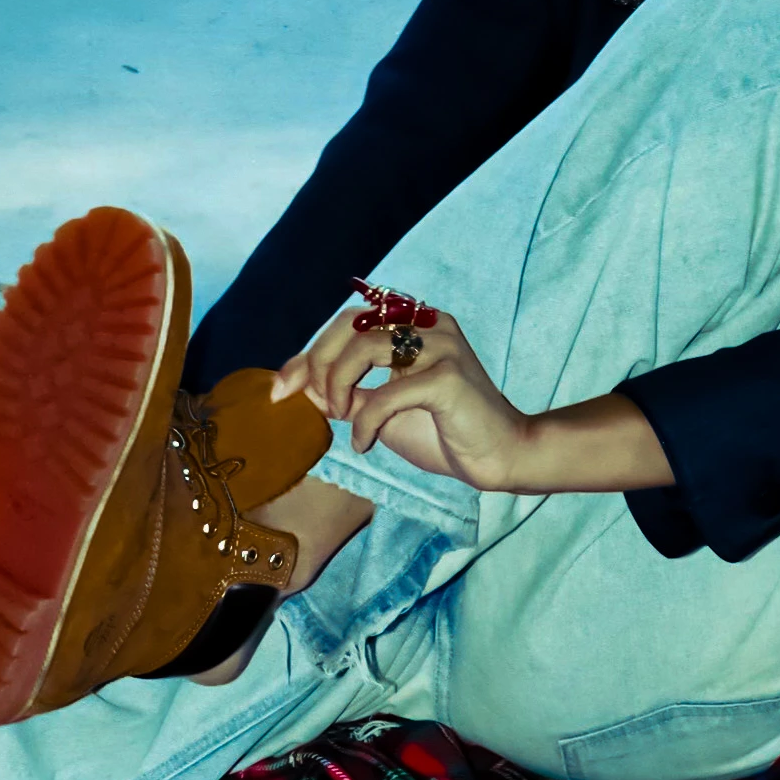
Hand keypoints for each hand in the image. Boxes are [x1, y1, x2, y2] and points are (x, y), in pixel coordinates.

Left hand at [271, 297, 545, 492]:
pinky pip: (388, 393)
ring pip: (364, 348)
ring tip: (344, 418)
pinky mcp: (450, 377)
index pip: (347, 322)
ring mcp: (443, 346)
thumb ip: (347, 393)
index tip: (280, 389)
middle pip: (351, 324)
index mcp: (414, 323)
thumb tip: (302, 387)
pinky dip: (365, 421)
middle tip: (314, 403)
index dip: (308, 353)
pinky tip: (365, 444)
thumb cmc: (443, 432)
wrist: (499, 457)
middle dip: (317, 363)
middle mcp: (429, 324)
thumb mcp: (381, 409)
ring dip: (339, 387)